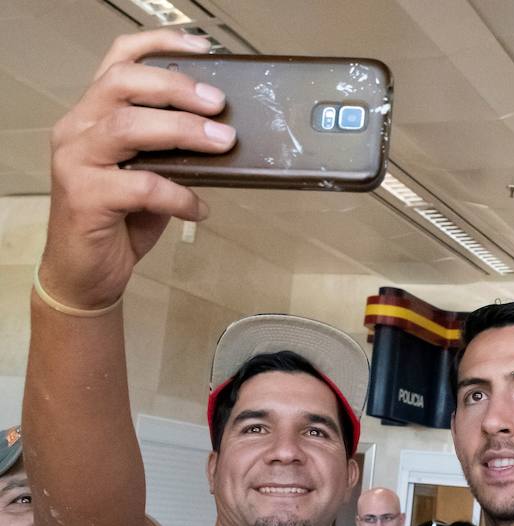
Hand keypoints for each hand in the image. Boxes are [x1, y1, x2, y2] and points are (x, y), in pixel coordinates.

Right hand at [39, 29, 236, 310]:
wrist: (85, 275)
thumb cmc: (117, 224)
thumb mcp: (146, 177)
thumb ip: (169, 153)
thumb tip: (218, 136)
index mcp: (92, 115)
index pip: (119, 61)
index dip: (159, 45)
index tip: (201, 48)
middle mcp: (77, 129)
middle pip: (124, 84)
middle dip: (178, 89)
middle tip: (219, 105)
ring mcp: (76, 161)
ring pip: (128, 127)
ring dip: (182, 131)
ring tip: (221, 143)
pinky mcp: (85, 198)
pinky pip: (140, 186)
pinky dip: (178, 194)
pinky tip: (198, 207)